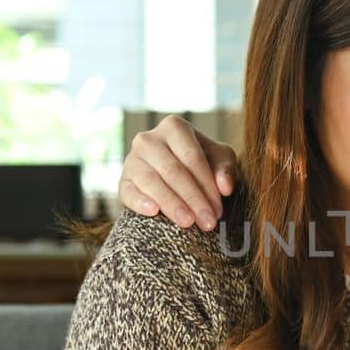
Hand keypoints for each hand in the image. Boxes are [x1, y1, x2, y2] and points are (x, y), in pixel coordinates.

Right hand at [118, 115, 239, 229]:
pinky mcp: (123, 180)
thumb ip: (225, 169)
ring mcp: (132, 159)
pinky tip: (153, 212)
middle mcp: (149, 139)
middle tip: (207, 222)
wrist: (177, 173)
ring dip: (171, 204)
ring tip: (188, 222)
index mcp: (174, 127)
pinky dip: (139, 202)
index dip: (207, 185)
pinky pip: (128, 192)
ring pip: (152, 182)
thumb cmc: (201, 162)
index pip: (192, 157)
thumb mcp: (219, 159)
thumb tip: (225, 187)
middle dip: (193, 199)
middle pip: (173, 171)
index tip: (218, 210)